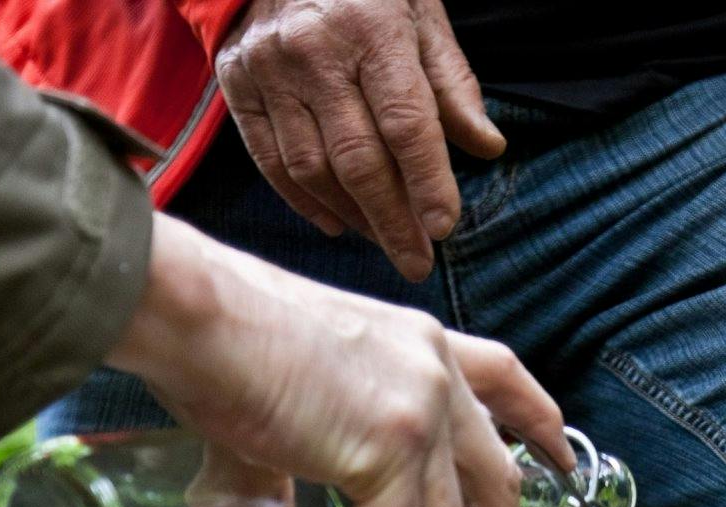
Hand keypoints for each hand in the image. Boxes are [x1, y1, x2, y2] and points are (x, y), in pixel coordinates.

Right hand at [109, 214, 571, 506]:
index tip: (563, 465)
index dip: (539, 426)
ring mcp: (419, 415)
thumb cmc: (215, 339)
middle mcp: (437, 376)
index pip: (507, 378)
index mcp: (422, 344)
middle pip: (494, 482)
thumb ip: (308, 456)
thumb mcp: (295, 389)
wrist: (185, 311)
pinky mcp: (384, 454)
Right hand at [215, 0, 501, 279]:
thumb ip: (453, 84)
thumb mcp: (422, 16)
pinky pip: (271, 161)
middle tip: (418, 262)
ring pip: (311, 169)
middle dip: (392, 221)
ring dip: (353, 217)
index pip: (406, 123)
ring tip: (386, 240)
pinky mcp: (236, 82)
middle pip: (357, 159)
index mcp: (370, 29)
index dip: (428, 181)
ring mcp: (267, 68)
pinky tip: (338, 224)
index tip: (444, 228)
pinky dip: (305, 202)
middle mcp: (312, 51)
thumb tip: (489, 148)